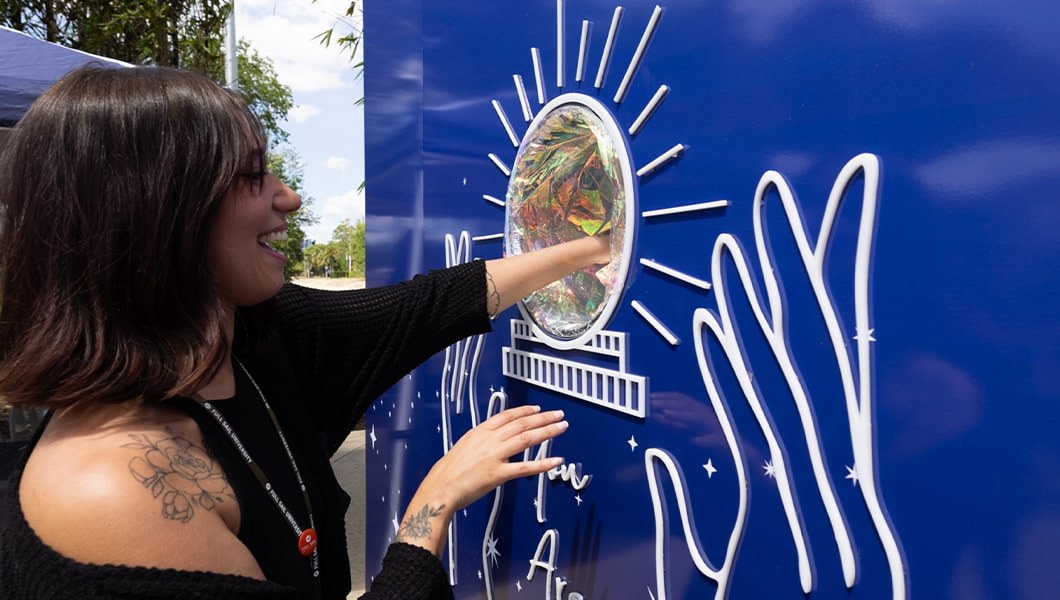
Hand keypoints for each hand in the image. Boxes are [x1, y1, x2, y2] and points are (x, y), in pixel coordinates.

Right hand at [424, 404, 566, 509]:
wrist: (441, 488)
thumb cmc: (450, 470)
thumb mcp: (465, 444)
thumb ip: (482, 438)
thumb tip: (496, 434)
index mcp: (480, 431)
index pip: (508, 416)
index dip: (525, 411)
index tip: (538, 409)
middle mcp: (489, 440)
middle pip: (521, 424)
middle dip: (543, 418)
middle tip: (559, 414)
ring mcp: (494, 456)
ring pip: (526, 439)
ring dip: (547, 432)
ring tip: (561, 427)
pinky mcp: (498, 474)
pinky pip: (525, 467)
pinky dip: (542, 463)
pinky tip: (556, 460)